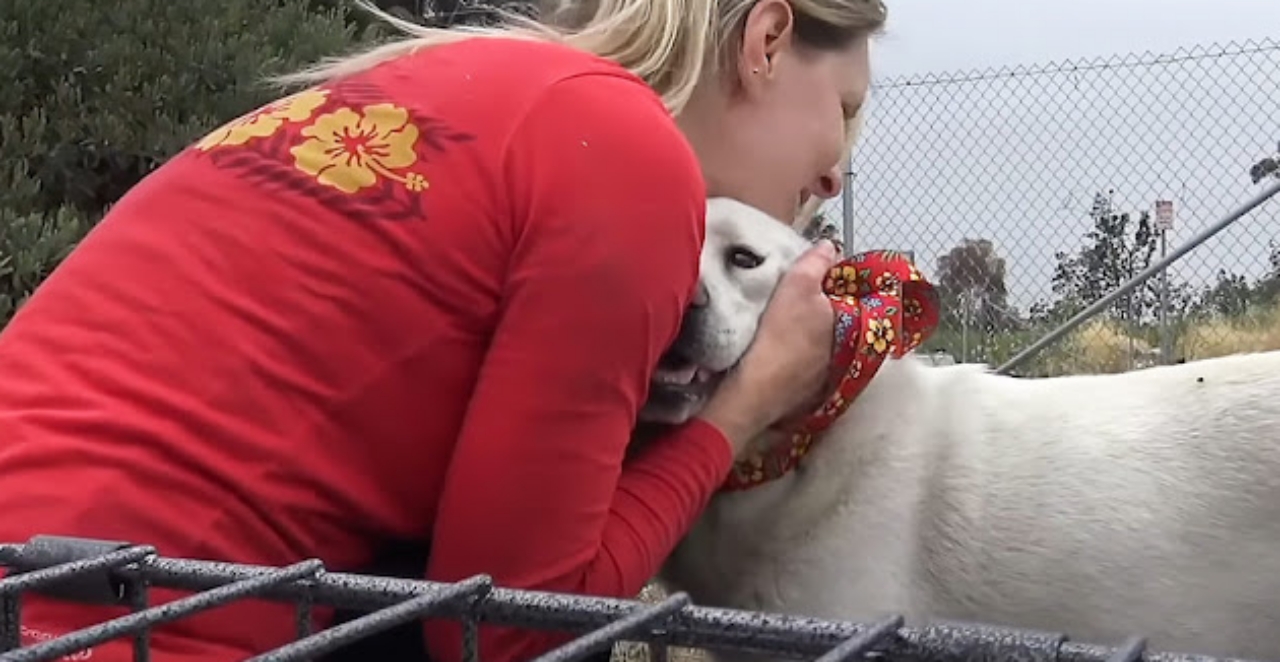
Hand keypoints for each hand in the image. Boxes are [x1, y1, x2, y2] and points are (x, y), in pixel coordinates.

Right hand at [697, 240, 838, 453]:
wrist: (757, 389)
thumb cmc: (781, 336)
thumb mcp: (798, 286)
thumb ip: (816, 262)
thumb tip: (829, 247)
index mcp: (855, 322)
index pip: (850, 292)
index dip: (831, 279)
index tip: (811, 275)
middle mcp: (850, 350)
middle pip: (835, 315)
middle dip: (819, 304)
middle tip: (792, 294)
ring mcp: (831, 372)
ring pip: (820, 338)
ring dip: (806, 328)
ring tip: (781, 317)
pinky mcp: (811, 388)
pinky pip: (806, 360)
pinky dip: (796, 351)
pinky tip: (776, 345)